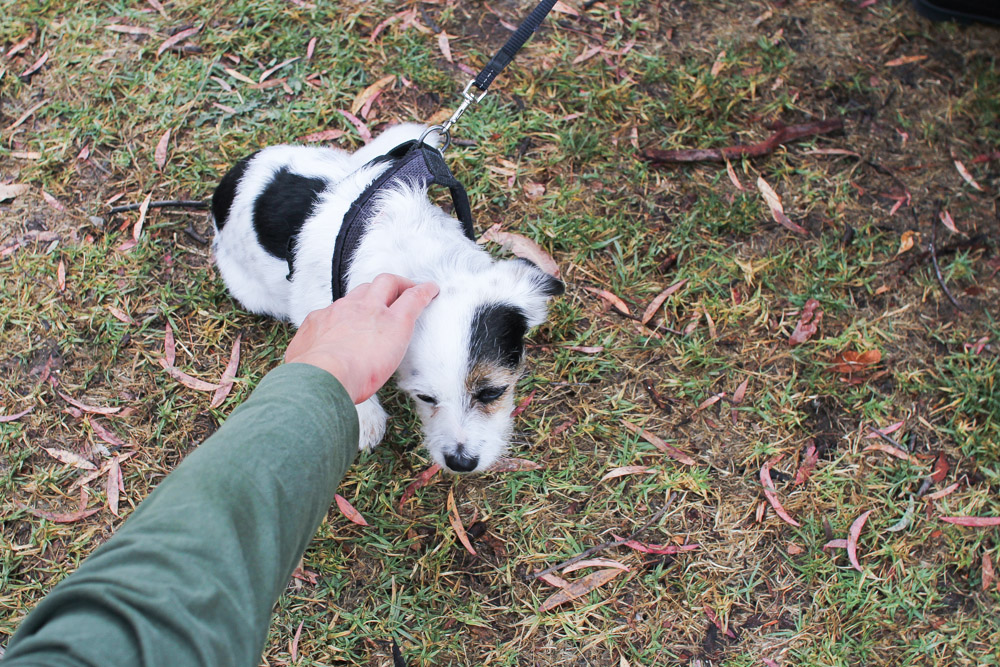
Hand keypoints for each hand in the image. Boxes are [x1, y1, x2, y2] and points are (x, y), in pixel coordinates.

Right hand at [284, 274, 438, 403]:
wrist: (323, 374)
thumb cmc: (309, 376)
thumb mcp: (298, 362)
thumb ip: (303, 358)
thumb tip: (299, 365)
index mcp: (323, 320)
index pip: (340, 309)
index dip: (351, 309)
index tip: (357, 314)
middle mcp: (346, 309)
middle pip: (364, 288)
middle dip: (377, 289)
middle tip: (389, 295)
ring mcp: (371, 311)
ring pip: (386, 284)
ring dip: (399, 286)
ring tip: (411, 290)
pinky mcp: (395, 320)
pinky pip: (413, 299)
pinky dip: (423, 292)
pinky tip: (432, 291)